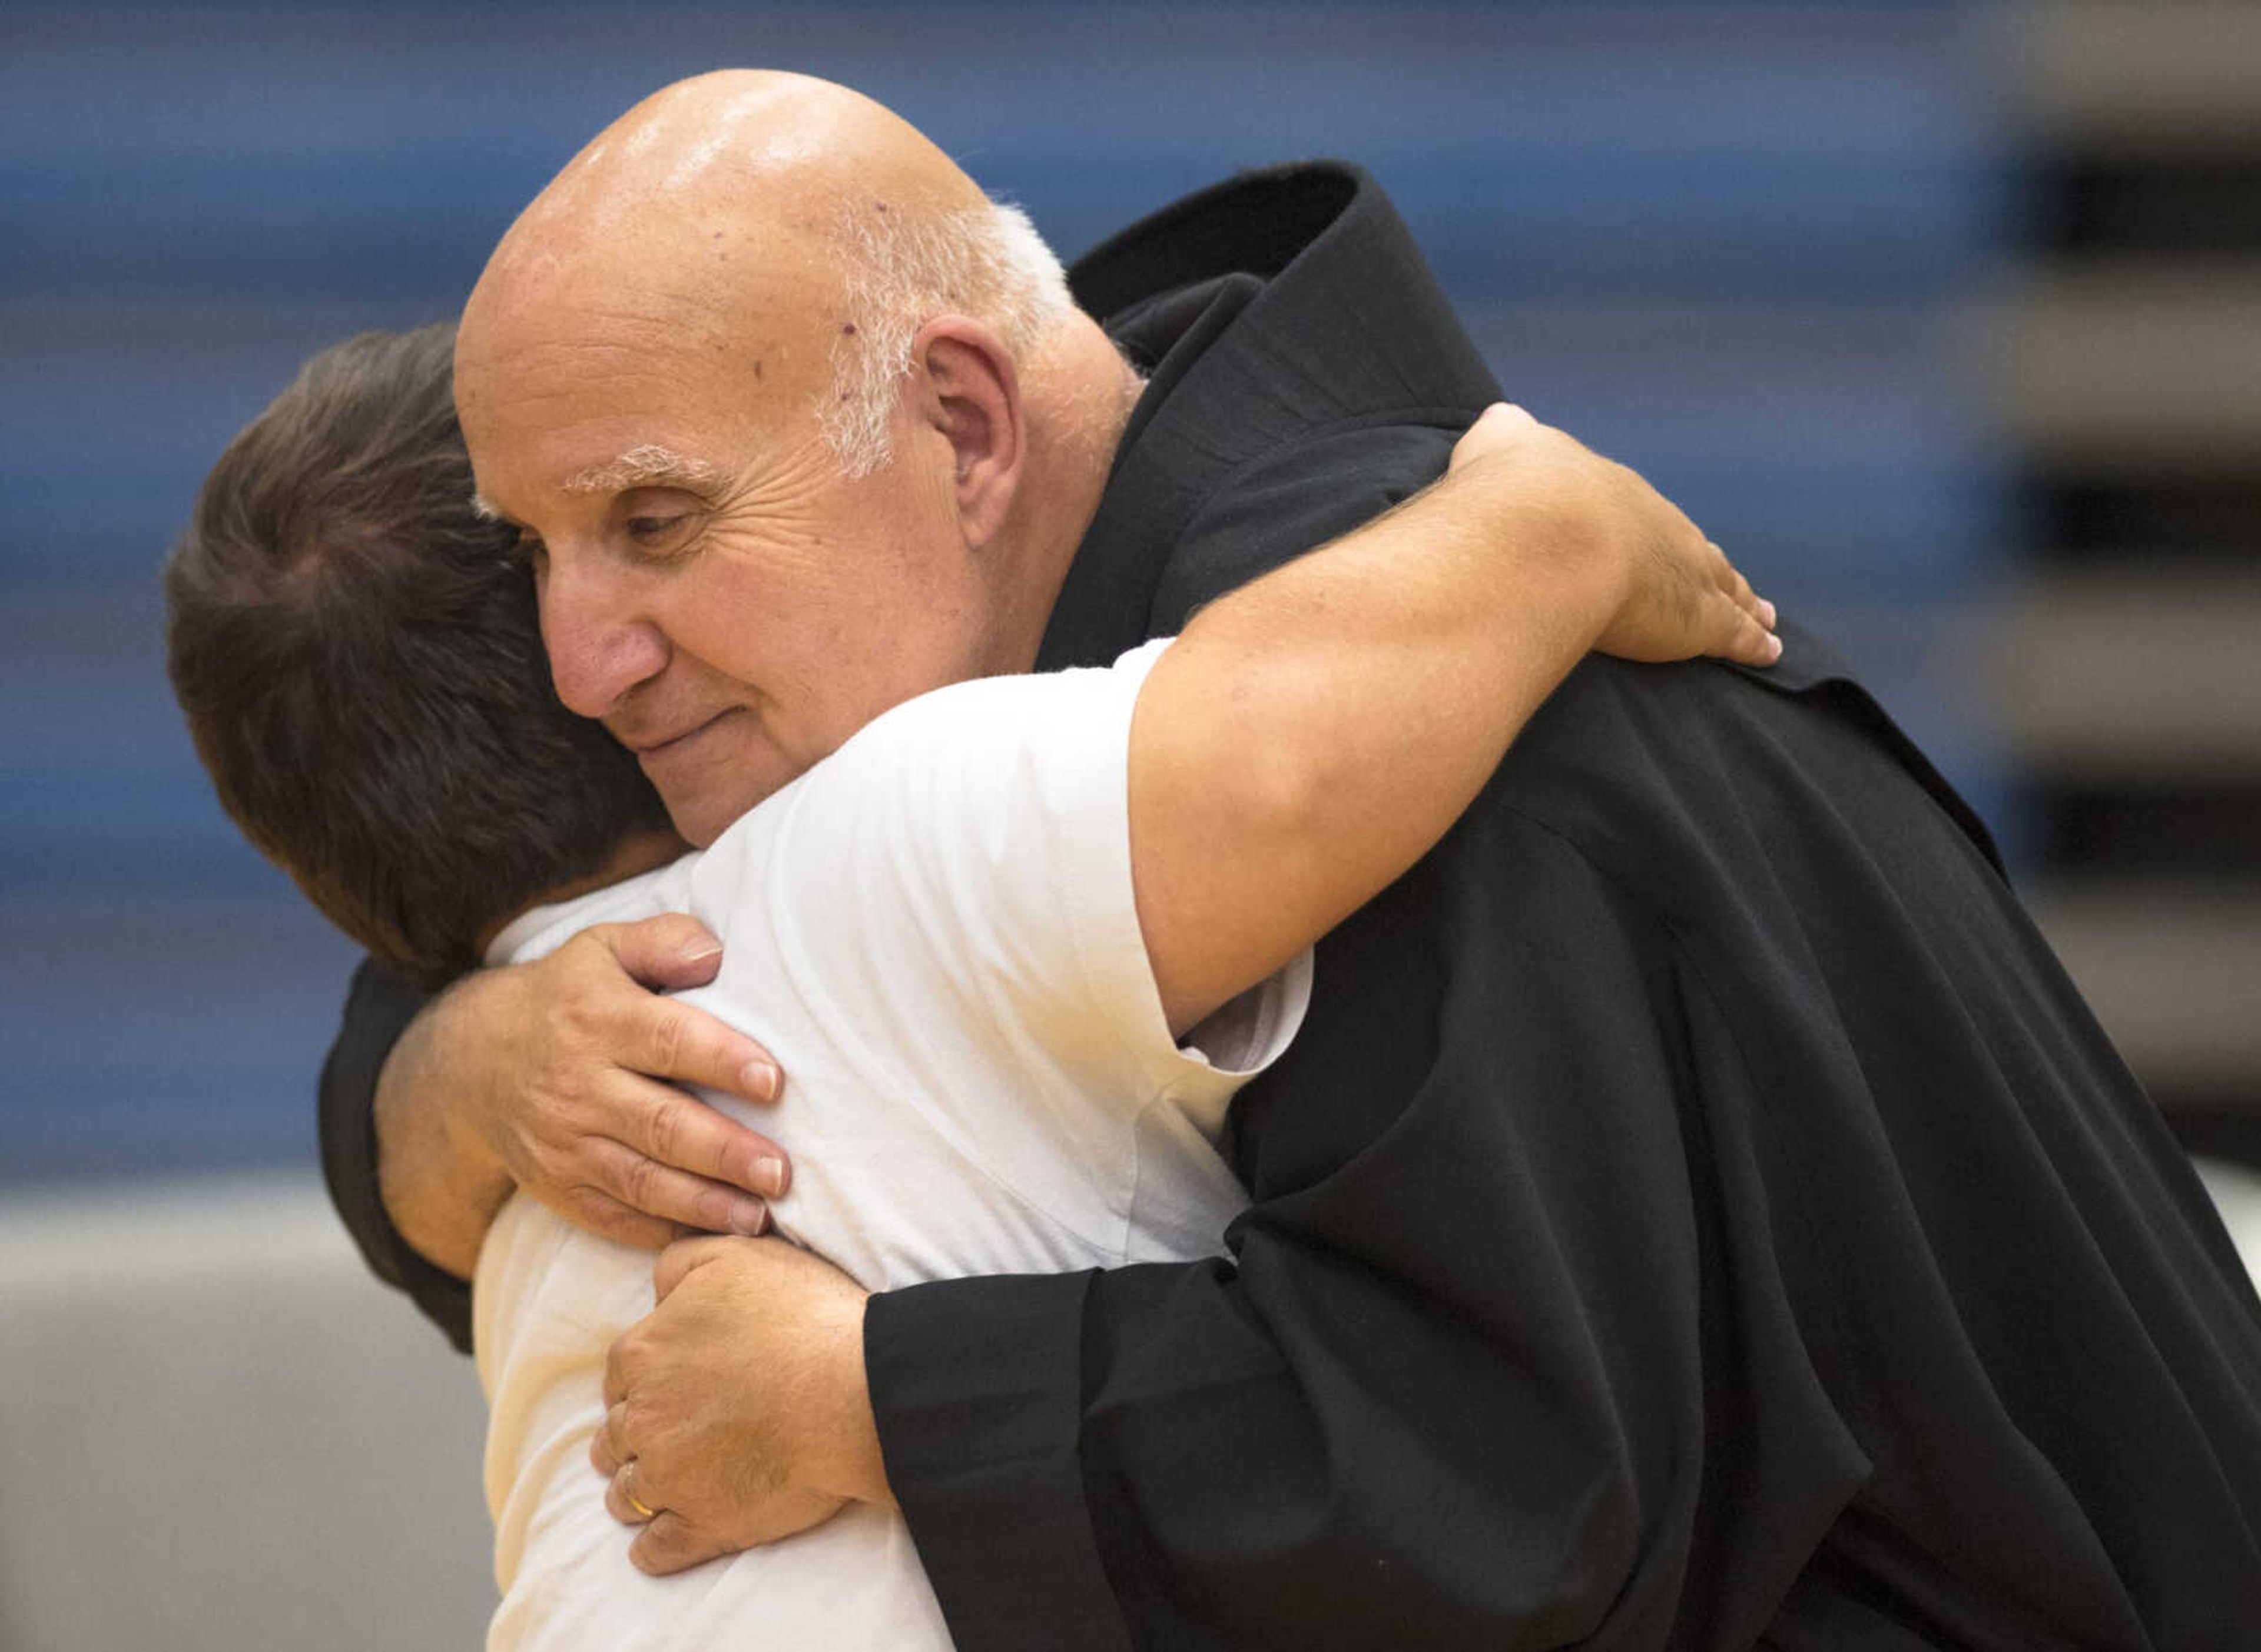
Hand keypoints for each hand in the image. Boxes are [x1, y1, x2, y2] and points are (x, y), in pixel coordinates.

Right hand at [385, 912, 790, 1260]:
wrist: (472, 1062)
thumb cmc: (566, 998)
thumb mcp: (603, 948)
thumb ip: (662, 941)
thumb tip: (714, 954)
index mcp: (597, 1020)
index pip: (668, 1041)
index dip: (723, 1062)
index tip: (773, 1083)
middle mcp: (578, 1085)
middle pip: (661, 1124)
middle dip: (725, 1152)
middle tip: (780, 1172)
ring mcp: (566, 1144)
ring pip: (642, 1181)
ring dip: (704, 1203)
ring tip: (759, 1215)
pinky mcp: (560, 1188)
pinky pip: (614, 1218)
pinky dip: (662, 1231)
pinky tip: (711, 1237)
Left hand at [593, 1236, 888, 1573]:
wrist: (852, 1390)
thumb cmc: (802, 1316)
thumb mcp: (735, 1256)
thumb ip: (679, 1264)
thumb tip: (654, 1290)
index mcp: (644, 1354)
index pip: (619, 1373)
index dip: (642, 1378)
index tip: (665, 1385)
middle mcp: (642, 1418)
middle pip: (615, 1434)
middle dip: (633, 1435)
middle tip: (665, 1434)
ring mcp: (669, 1478)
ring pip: (626, 1494)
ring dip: (638, 1489)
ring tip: (666, 1485)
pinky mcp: (702, 1526)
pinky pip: (656, 1551)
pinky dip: (655, 1547)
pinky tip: (665, 1539)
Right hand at [1447, 403, 1779, 667]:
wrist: (1541, 534)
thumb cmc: (1513, 494)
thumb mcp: (1500, 445)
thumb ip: (1504, 436)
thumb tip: (1501, 422)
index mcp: (1610, 491)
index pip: (1635, 514)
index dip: (1645, 530)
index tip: (1652, 539)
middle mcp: (1658, 524)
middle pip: (1694, 546)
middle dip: (1709, 563)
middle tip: (1726, 577)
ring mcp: (1685, 569)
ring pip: (1726, 586)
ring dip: (1745, 600)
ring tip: (1762, 614)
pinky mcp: (1697, 619)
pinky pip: (1733, 633)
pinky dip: (1752, 643)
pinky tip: (1768, 652)